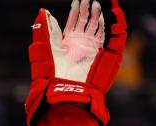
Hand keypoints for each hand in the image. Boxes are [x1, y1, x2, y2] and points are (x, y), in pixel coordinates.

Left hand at [25, 0, 126, 125]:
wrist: (64, 88)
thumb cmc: (52, 72)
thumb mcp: (47, 47)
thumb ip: (46, 29)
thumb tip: (42, 11)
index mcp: (69, 42)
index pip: (75, 22)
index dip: (76, 10)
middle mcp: (82, 44)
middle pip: (88, 21)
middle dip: (90, 9)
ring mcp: (93, 48)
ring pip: (99, 27)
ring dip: (100, 15)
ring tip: (99, 3)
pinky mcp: (103, 54)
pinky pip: (111, 36)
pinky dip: (113, 25)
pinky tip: (111, 14)